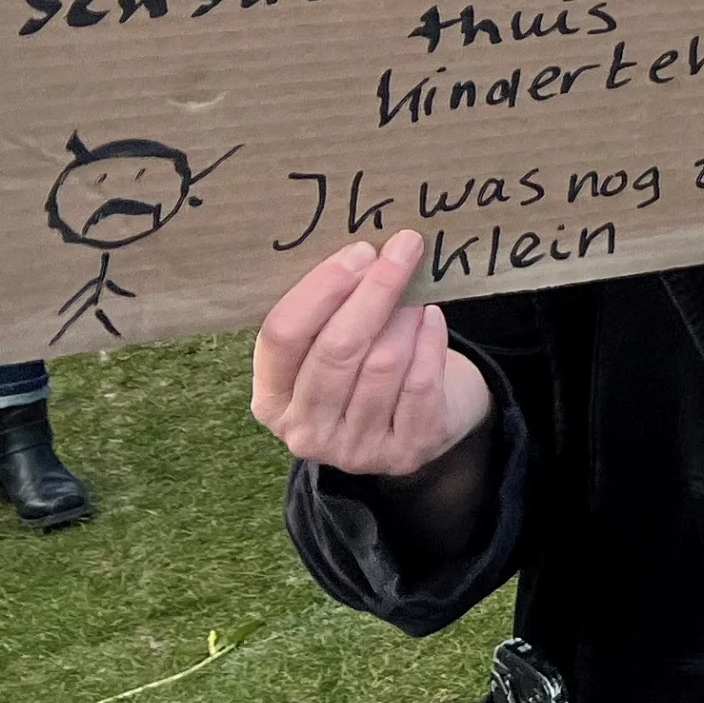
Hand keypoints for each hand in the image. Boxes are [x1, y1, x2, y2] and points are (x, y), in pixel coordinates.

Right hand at [252, 231, 492, 478]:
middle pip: (335, 349)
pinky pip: (420, 384)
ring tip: (419, 286)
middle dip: (373, 291)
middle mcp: (304, 431)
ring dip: (404, 315)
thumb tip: (364, 251)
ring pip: (381, 364)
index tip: (359, 251)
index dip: (320, 289)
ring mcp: (353, 449)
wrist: (416, 423)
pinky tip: (432, 318)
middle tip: (402, 250)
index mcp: (271, 399)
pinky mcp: (404, 452)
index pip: (282, 336)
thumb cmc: (364, 366)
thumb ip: (329, 310)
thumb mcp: (329, 346)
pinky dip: (429, 343)